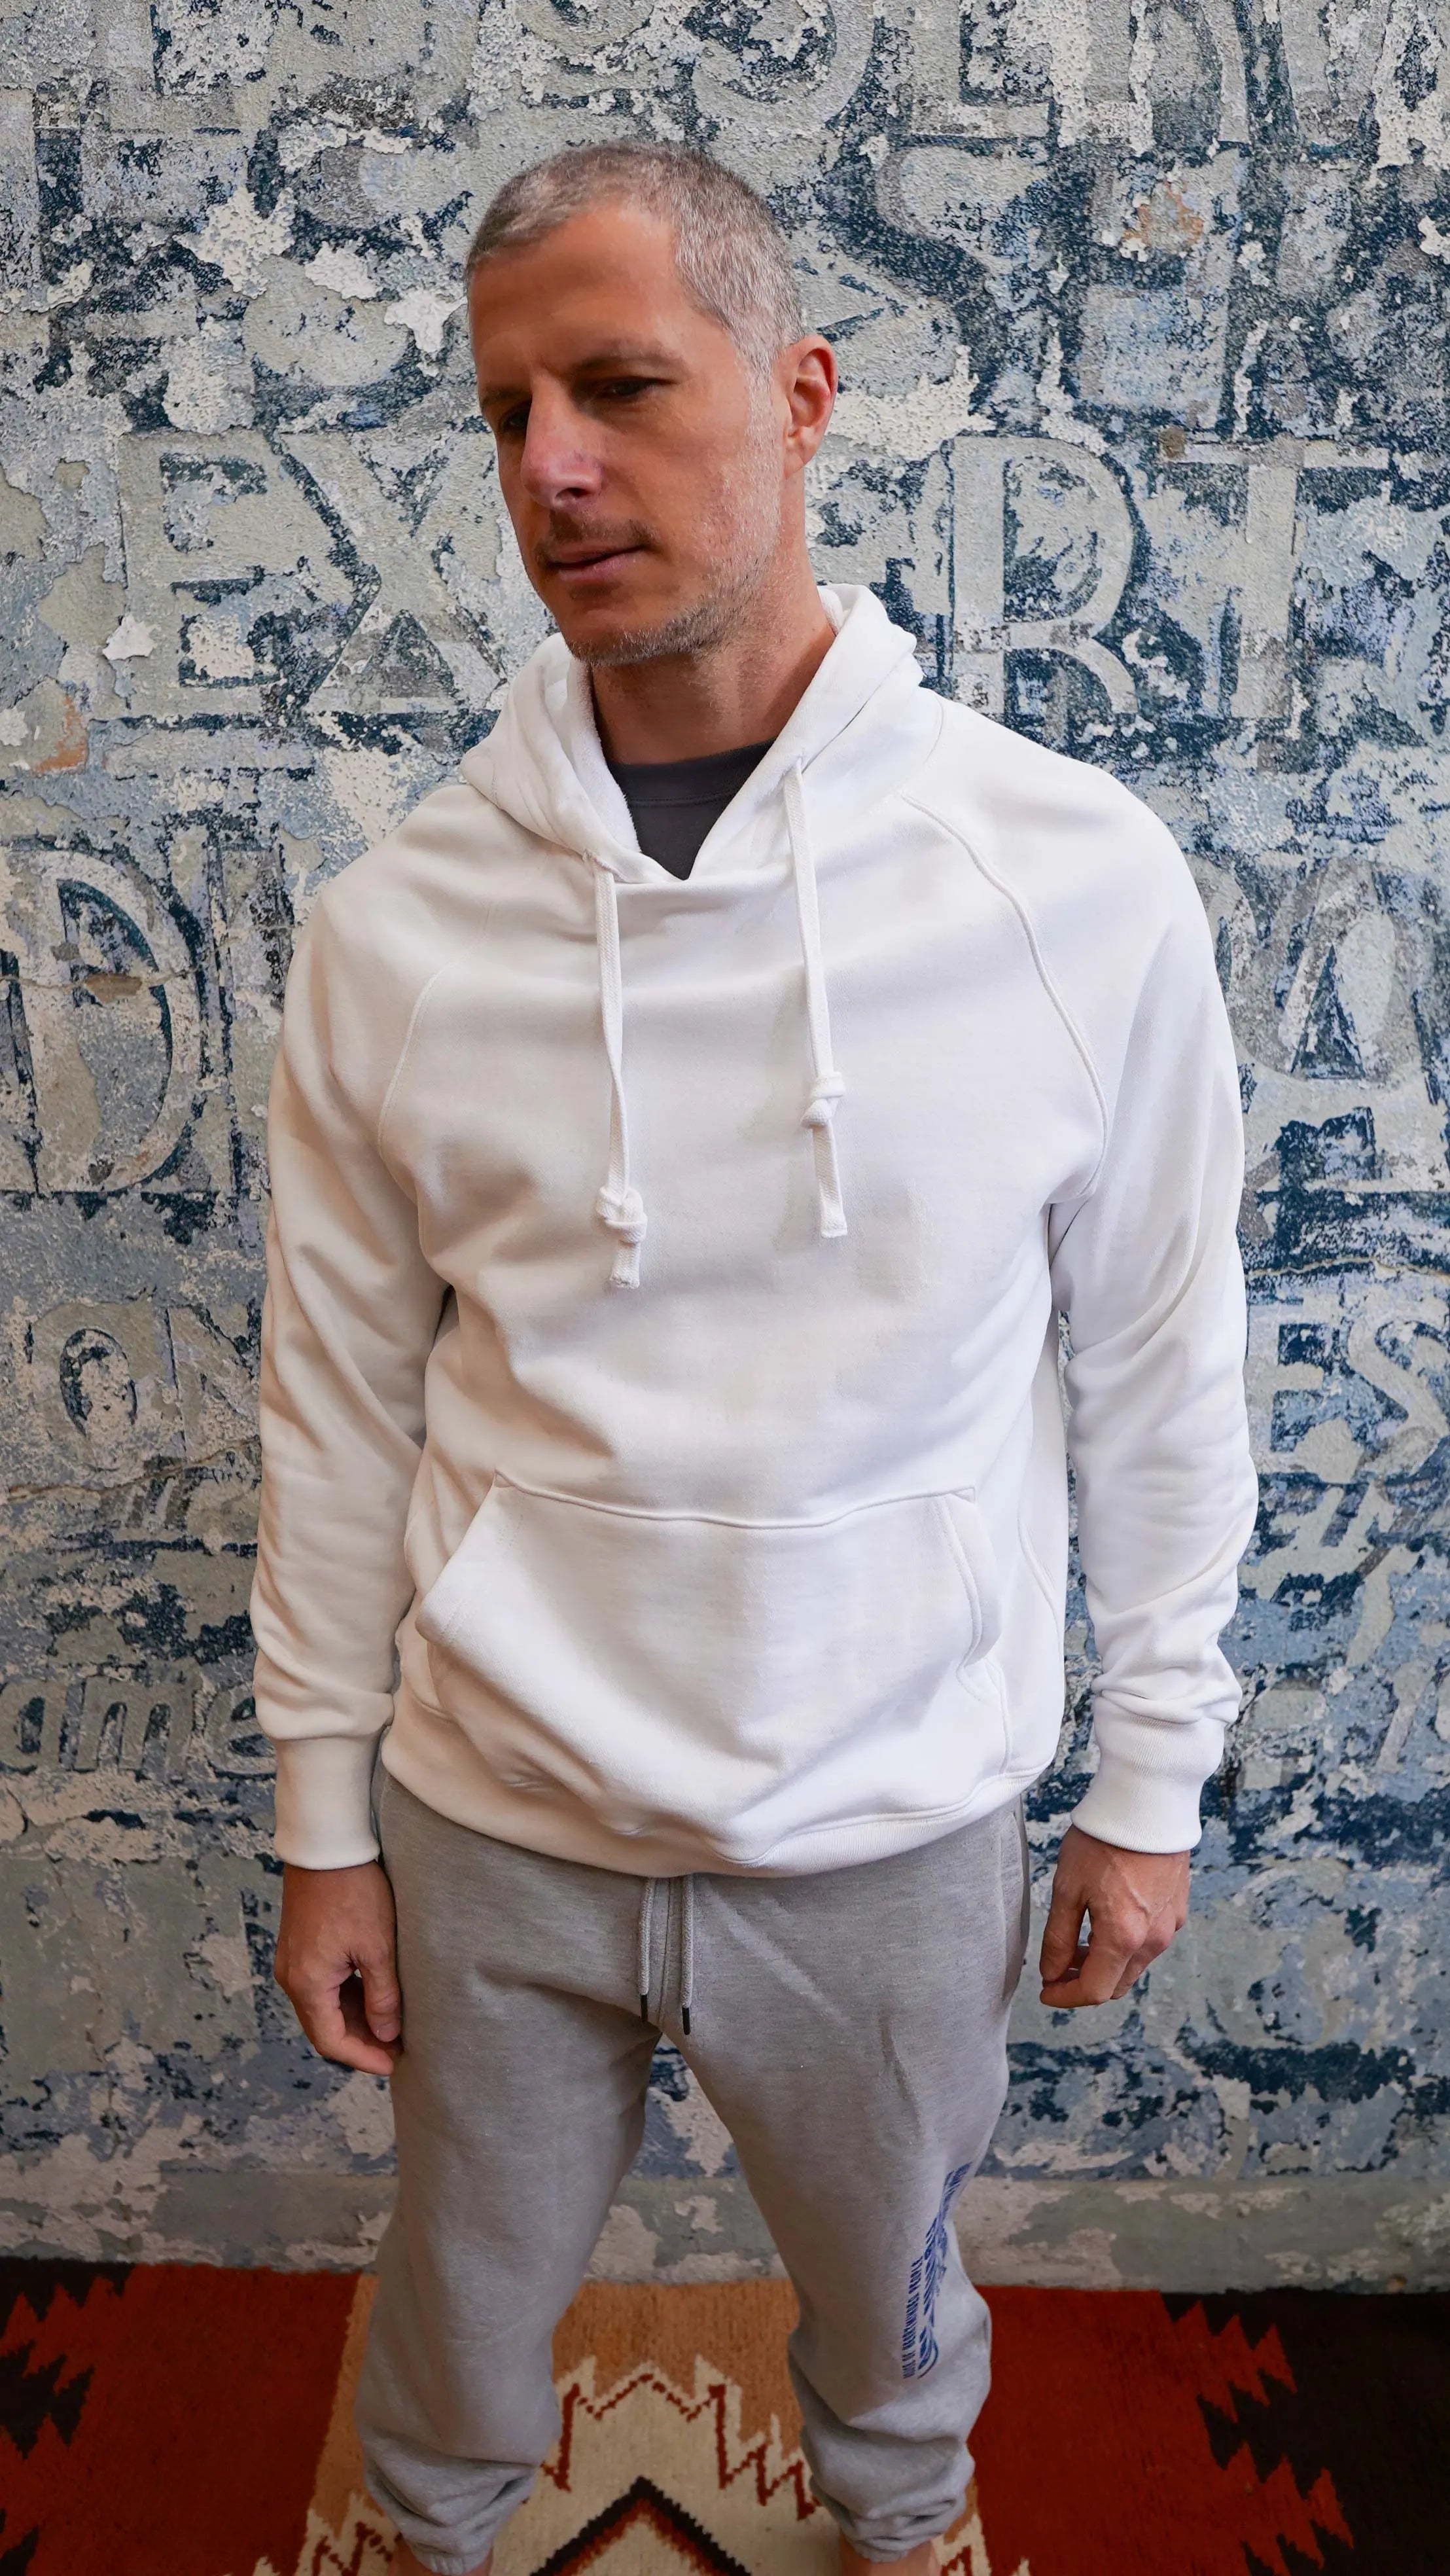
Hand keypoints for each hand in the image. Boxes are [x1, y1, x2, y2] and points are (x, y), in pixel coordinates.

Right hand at [274, 1860, 401, 2075]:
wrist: (326, 1845)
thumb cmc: (353, 1891)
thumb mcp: (377, 1946)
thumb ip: (382, 1996)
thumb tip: (386, 2034)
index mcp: (308, 1983)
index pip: (332, 2041)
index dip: (363, 2058)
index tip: (394, 2064)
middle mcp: (293, 1978)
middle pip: (325, 2027)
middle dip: (361, 2042)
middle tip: (398, 2048)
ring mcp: (293, 1962)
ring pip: (324, 2007)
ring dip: (355, 2020)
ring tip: (392, 2025)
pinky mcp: (300, 1947)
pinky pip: (322, 1986)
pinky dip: (347, 1998)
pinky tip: (374, 1996)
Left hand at [1038, 1822, 1188, 2008]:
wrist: (1148, 1802)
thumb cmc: (1104, 1840)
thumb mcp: (1067, 1887)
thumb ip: (1058, 1937)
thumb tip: (1052, 1973)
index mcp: (1124, 1938)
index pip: (1094, 1990)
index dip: (1066, 1996)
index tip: (1047, 1991)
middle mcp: (1153, 1940)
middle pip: (1117, 1983)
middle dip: (1085, 1981)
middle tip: (1058, 1966)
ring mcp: (1170, 1925)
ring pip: (1134, 1964)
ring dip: (1105, 1962)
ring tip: (1078, 1940)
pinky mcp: (1177, 1908)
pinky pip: (1149, 1942)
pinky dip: (1126, 1944)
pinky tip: (1107, 1920)